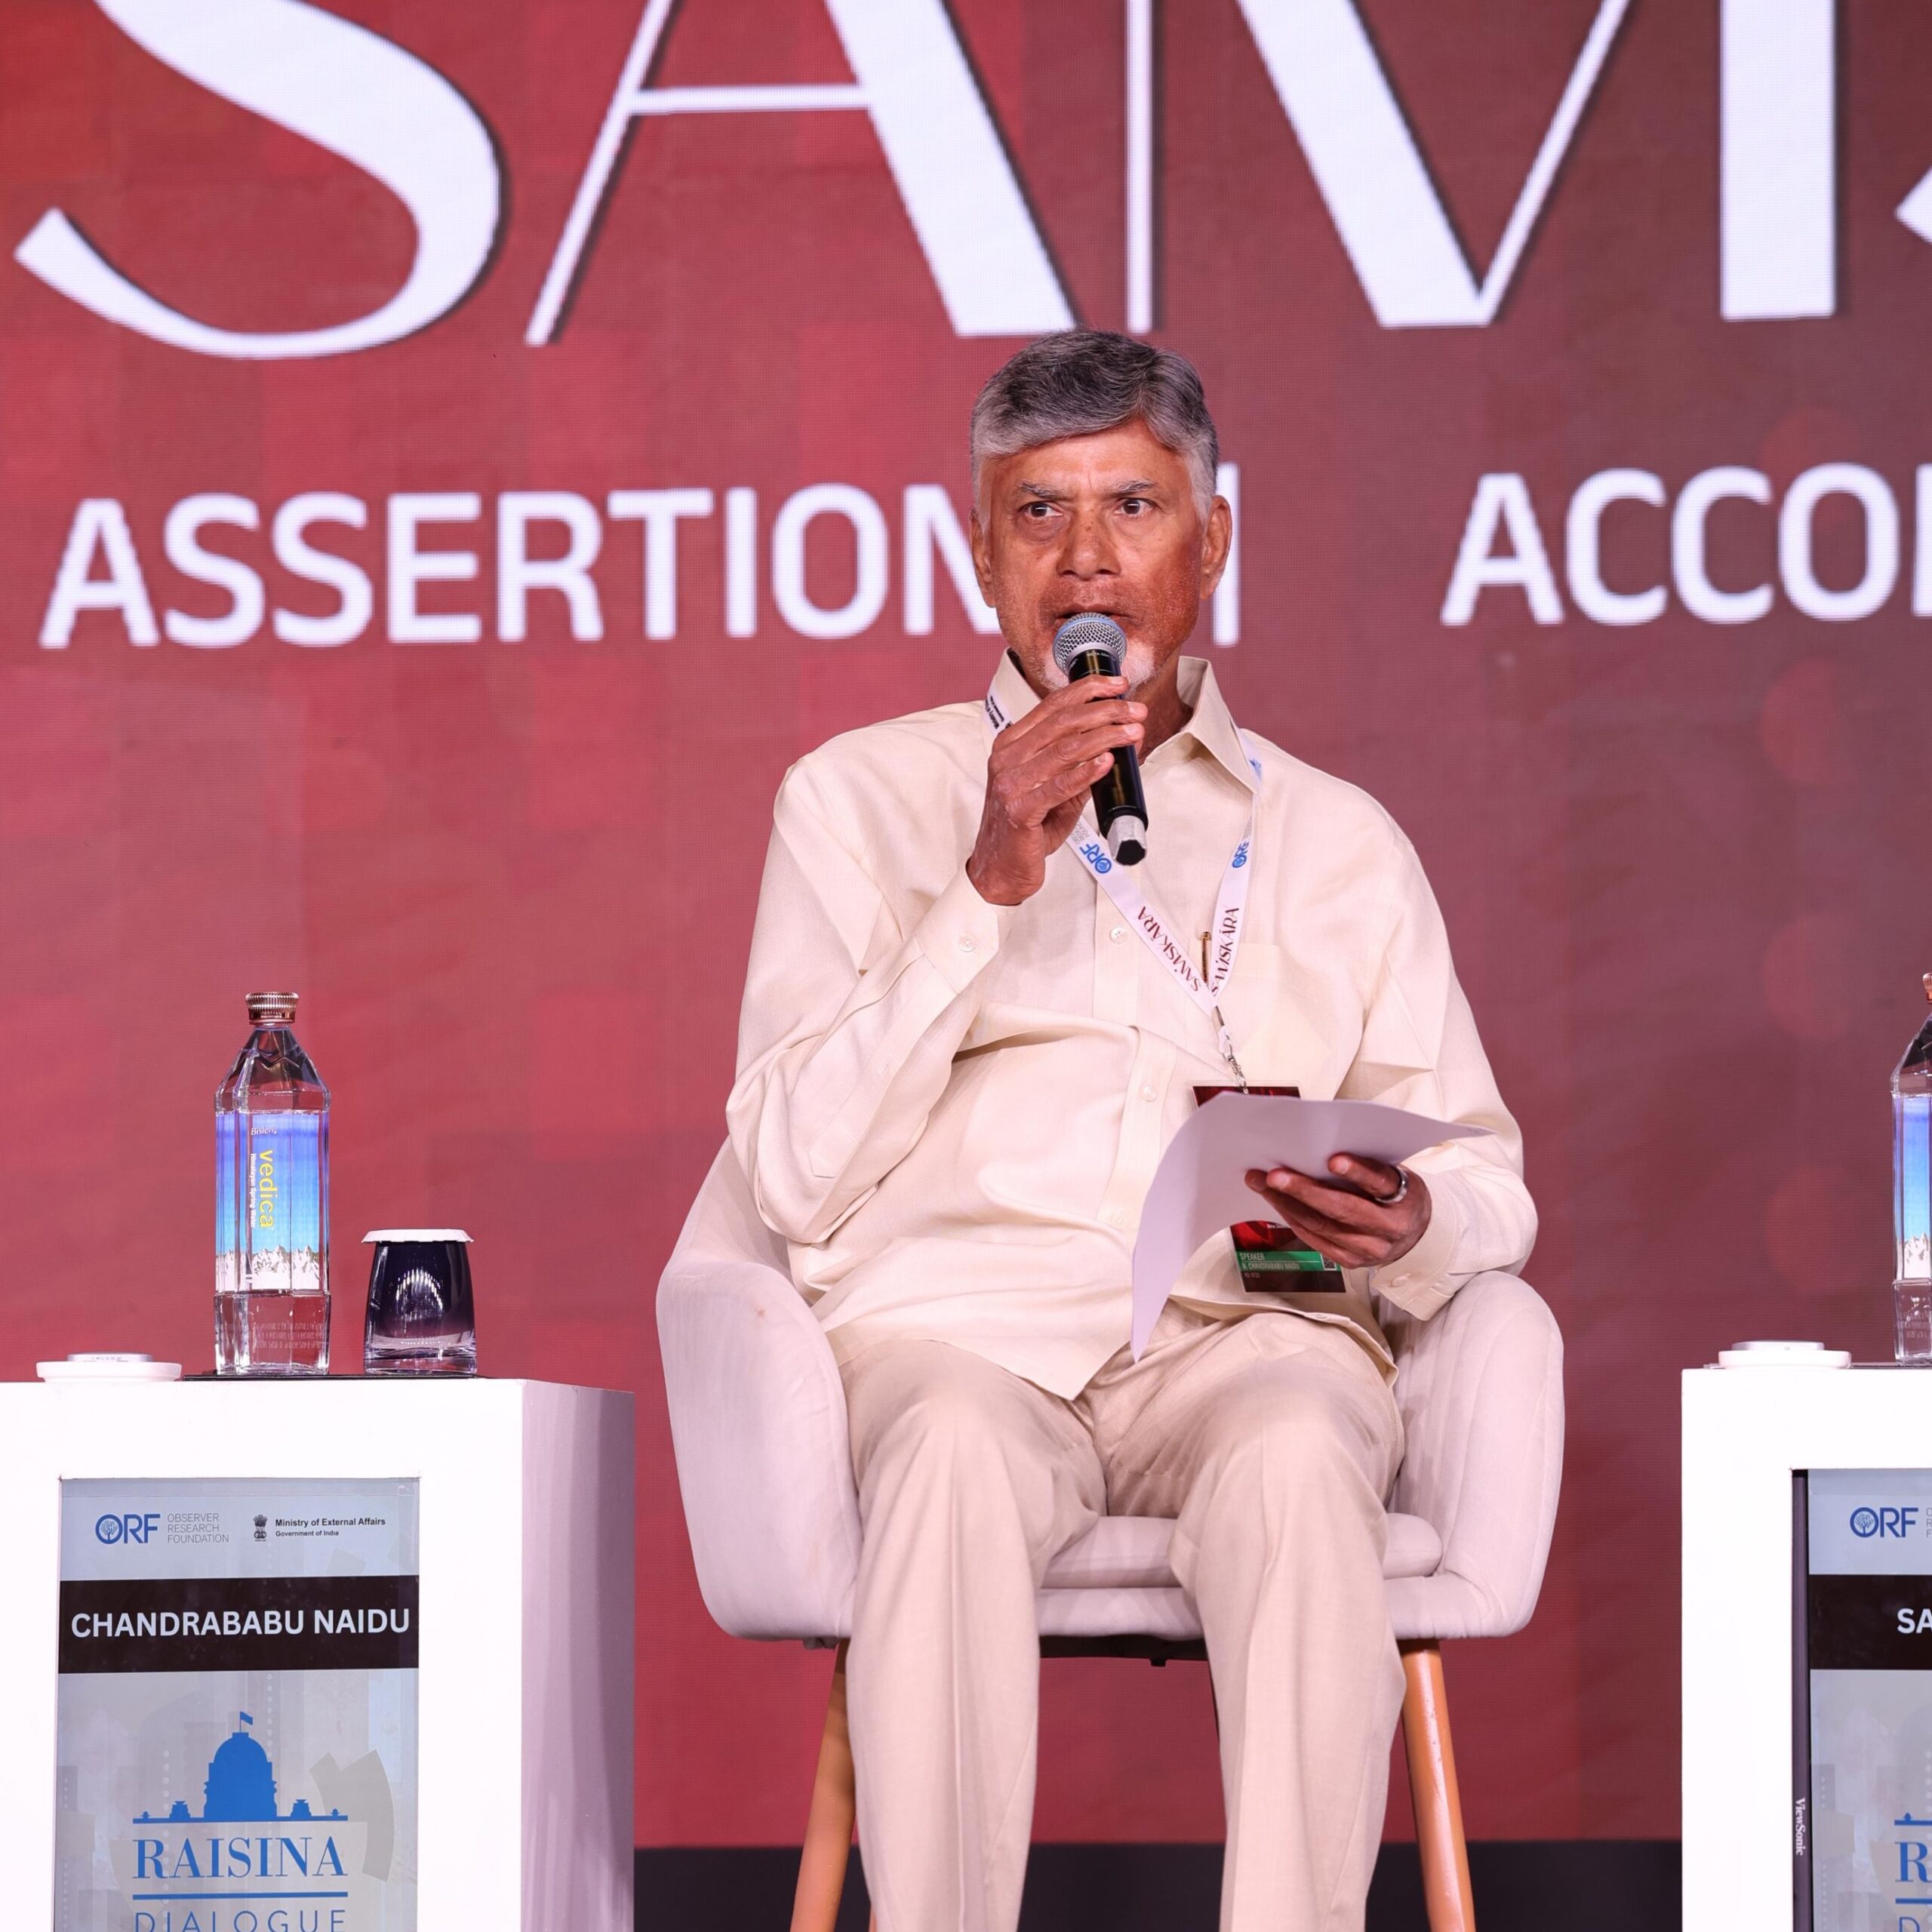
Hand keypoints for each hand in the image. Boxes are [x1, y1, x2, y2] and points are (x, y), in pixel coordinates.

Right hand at [967, 677, 1145, 905]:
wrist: (1001, 868)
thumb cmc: (1026, 828)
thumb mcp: (1055, 788)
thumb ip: (1081, 765)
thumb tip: (1119, 743)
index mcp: (1012, 744)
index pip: (1053, 705)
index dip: (1088, 689)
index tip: (1117, 685)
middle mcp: (1008, 757)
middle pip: (1063, 722)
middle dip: (1105, 711)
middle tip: (1135, 712)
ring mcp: (1011, 782)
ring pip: (1065, 749)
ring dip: (1104, 737)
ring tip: (1131, 733)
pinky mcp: (1020, 810)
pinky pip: (1058, 786)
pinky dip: (1085, 772)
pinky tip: (1107, 762)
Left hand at [1243, 1154, 1430, 1270]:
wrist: (1415, 1235)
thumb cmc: (1397, 1194)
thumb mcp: (1395, 1173)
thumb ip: (1367, 1163)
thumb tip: (1319, 1145)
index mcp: (1405, 1199)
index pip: (1380, 1182)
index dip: (1357, 1171)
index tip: (1333, 1160)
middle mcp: (1389, 1229)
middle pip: (1342, 1209)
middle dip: (1303, 1190)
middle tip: (1274, 1174)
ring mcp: (1369, 1249)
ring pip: (1321, 1226)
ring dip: (1286, 1203)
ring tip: (1261, 1182)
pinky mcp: (1351, 1261)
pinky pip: (1315, 1239)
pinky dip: (1292, 1218)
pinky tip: (1276, 1201)